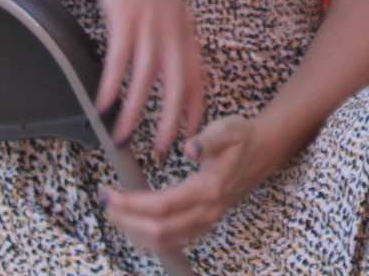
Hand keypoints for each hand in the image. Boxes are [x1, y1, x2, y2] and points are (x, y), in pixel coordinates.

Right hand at [88, 0, 205, 155]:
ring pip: (146, 79)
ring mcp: (150, 24)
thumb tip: (172, 65)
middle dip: (170, 121)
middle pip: (178, 85)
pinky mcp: (125, 18)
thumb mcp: (169, 8)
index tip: (191, 134)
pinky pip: (119, 60)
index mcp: (185, 30)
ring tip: (122, 135)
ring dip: (134, 111)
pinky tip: (101, 105)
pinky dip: (110, 85)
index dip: (195, 108)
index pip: (198, 76)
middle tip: (160, 149)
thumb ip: (172, 36)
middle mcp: (173, 30)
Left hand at [105, 114, 282, 255]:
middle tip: (106, 203)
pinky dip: (146, 236)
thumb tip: (189, 148)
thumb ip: (208, 138)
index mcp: (211, 188)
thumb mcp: (228, 128)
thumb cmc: (241, 138)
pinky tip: (132, 222)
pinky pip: (170, 241)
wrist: (262, 152)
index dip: (134, 203)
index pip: (164, 205)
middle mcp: (208, 210)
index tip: (113, 193)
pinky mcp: (201, 224)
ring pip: (163, 241)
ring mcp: (205, 221)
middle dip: (127, 220)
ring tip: (114, 213)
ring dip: (134, 232)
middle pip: (160, 230)